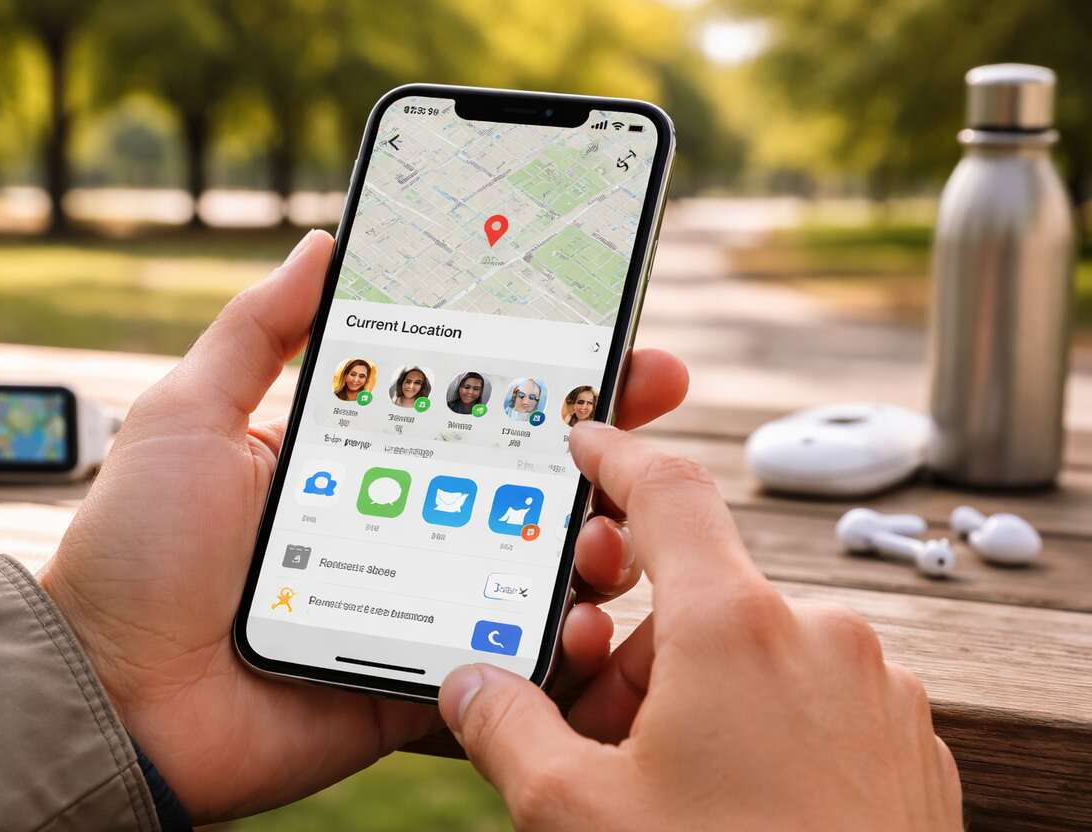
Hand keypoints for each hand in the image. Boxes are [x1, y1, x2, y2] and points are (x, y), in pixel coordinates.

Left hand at [39, 231, 689, 821]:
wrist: (109, 696)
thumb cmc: (138, 550)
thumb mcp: (190, 415)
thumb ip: (260, 331)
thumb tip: (324, 241)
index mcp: (364, 459)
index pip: (475, 406)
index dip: (546, 373)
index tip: (611, 340)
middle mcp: (408, 522)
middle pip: (530, 481)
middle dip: (607, 445)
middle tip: (654, 401)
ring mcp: (423, 604)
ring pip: (539, 570)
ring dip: (597, 544)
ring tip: (606, 532)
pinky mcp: (425, 679)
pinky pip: (512, 666)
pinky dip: (563, 650)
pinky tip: (585, 620)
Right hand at [438, 424, 963, 831]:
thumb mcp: (579, 816)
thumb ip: (508, 730)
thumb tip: (471, 686)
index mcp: (735, 628)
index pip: (668, 493)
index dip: (618, 458)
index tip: (592, 443)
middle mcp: (818, 637)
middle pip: (700, 600)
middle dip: (637, 652)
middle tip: (598, 730)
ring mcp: (874, 689)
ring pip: (758, 655)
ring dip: (699, 696)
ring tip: (667, 788)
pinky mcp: (905, 741)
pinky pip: (814, 700)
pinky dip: (763, 726)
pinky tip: (734, 802)